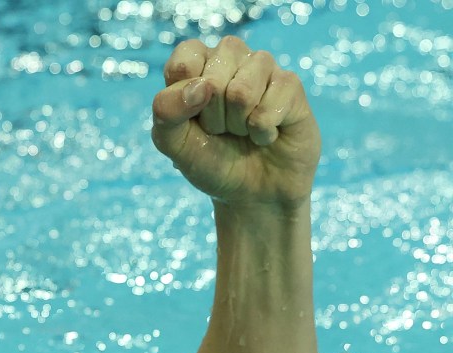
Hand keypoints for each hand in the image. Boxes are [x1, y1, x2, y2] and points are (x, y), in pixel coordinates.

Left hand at [151, 36, 321, 210]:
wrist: (250, 191)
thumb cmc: (209, 160)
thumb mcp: (173, 143)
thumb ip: (166, 110)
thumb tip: (200, 86)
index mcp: (196, 63)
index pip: (184, 60)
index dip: (184, 100)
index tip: (192, 118)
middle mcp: (230, 57)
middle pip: (211, 81)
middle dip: (213, 120)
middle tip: (221, 130)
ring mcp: (263, 67)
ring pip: (242, 92)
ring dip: (238, 125)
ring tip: (243, 130)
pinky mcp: (291, 85)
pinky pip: (270, 108)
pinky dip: (262, 133)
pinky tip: (266, 134)